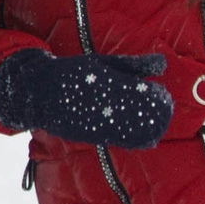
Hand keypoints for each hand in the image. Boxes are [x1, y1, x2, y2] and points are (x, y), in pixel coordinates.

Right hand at [0, 48, 172, 149]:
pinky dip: (139, 137)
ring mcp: (103, 124)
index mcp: (113, 84)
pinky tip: (139, 128)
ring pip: (142, 132)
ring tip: (149, 117)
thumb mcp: (104, 62)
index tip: (158, 91)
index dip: (159, 96)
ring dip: (151, 125)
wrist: (41, 93)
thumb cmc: (75, 72)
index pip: (150, 96)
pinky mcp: (98, 136)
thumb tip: (163, 63)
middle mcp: (109, 106)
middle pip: (150, 116)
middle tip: (158, 104)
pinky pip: (128, 141)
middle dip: (159, 112)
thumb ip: (134, 64)